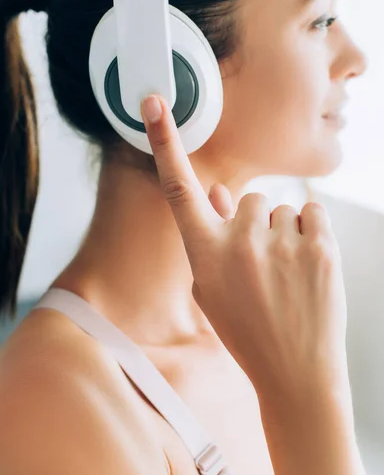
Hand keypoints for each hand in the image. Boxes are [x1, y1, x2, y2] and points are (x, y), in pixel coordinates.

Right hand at [141, 94, 349, 402]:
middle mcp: (238, 242)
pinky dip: (310, 234)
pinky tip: (307, 268)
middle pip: (248, 198)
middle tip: (264, 265)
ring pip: (280, 209)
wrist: (295, 370)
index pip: (179, 188)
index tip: (154, 104)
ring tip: (287, 274)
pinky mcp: (319, 245)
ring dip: (284, 232)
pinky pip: (311, 213)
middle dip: (255, 222)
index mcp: (205, 254)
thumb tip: (218, 190)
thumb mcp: (212, 288)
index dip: (164, 142)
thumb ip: (211, 235)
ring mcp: (280, 243)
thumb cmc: (248, 330)